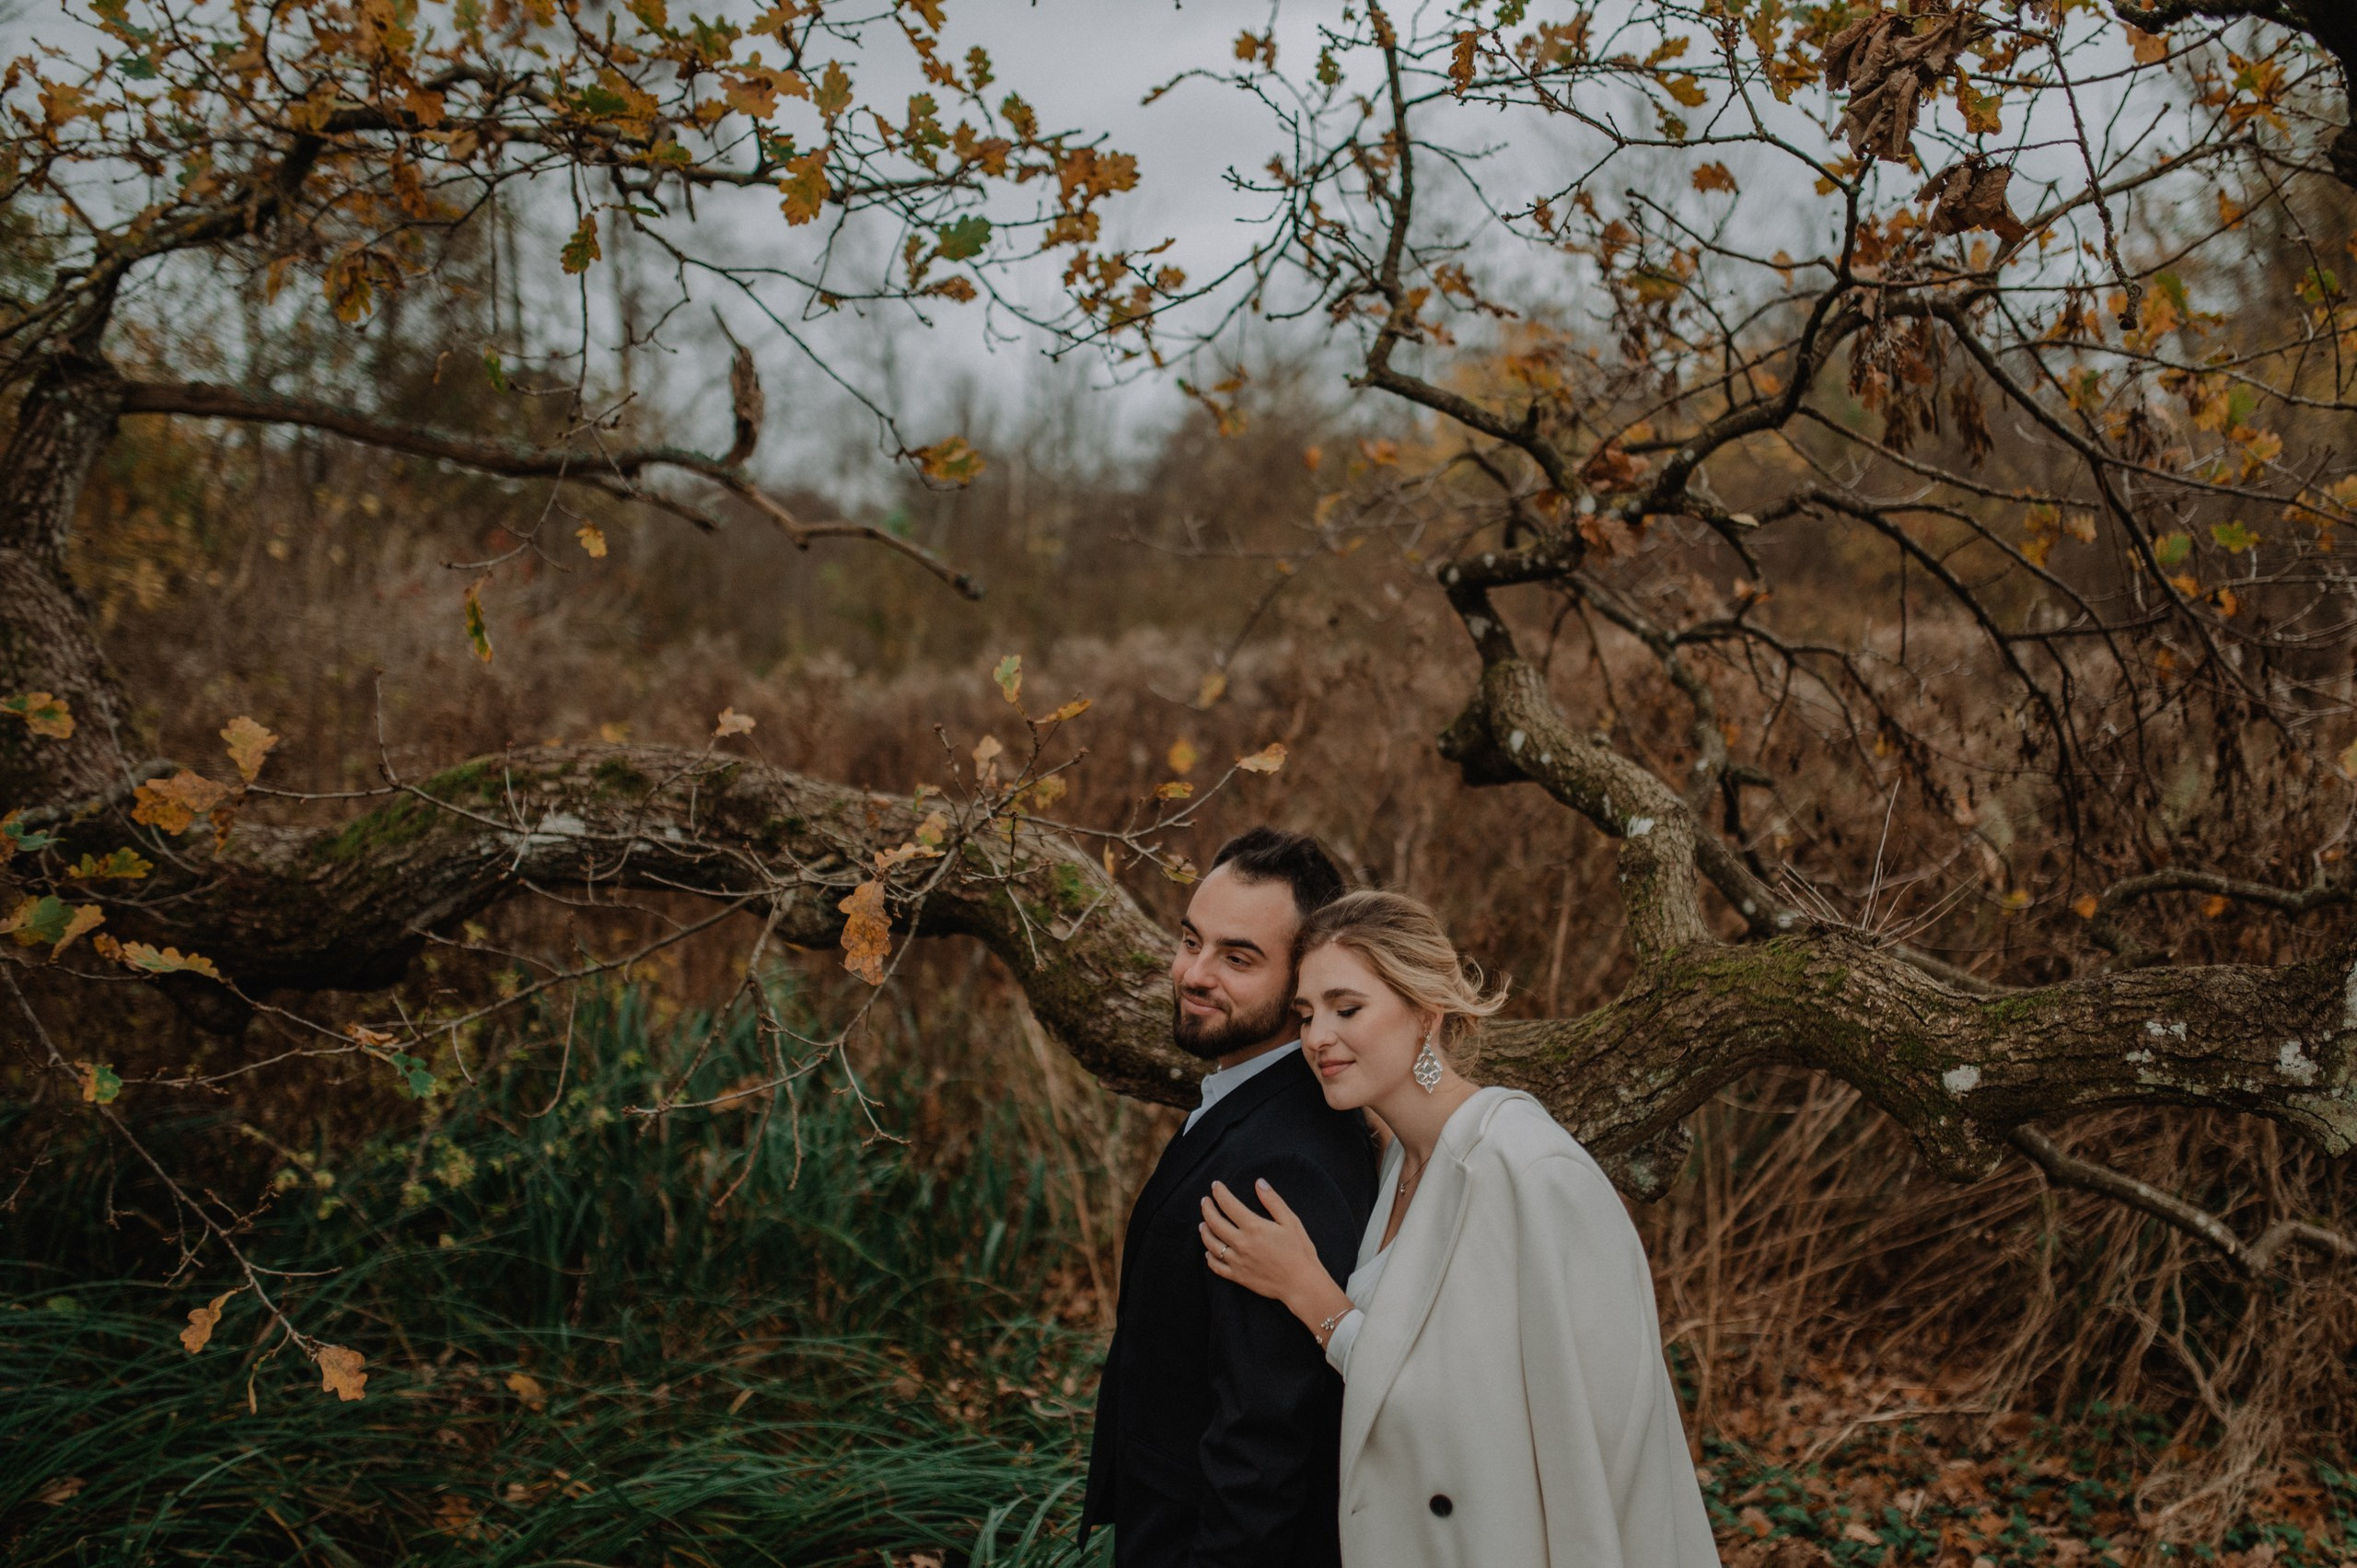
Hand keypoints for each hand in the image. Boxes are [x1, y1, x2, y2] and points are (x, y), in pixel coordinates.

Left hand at [1200, 1178, 1345, 1328]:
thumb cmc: (1299, 1251)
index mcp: (1254, 1227)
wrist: (1301, 1283)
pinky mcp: (1238, 1276)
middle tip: (1204, 1201)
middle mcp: (1241, 1244)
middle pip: (1215, 1223)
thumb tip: (1259, 1182)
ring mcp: (1237, 1261)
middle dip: (1207, 1209)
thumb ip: (1273, 1201)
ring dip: (1205, 1232)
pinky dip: (1209, 1258)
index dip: (1219, 1193)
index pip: (1229, 1205)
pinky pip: (1217, 1267)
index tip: (1215, 1185)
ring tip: (1203, 1224)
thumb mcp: (1290, 1221)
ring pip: (1211, 1244)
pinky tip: (1208, 1252)